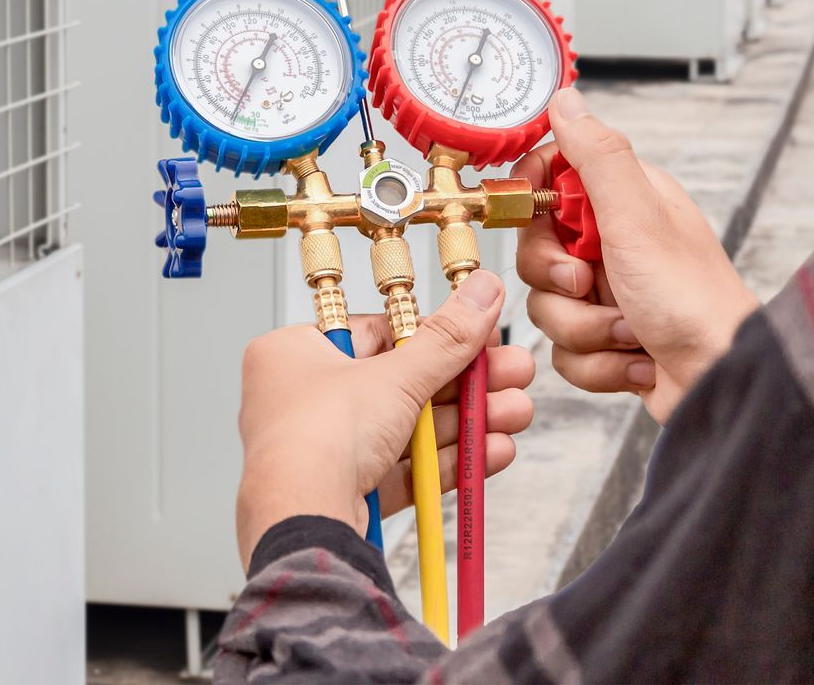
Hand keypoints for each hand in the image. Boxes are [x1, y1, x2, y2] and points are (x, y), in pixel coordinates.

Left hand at [235, 269, 535, 565]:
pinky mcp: (346, 493)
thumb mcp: (394, 376)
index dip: (436, 334)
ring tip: (517, 413)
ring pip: (408, 429)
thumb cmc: (318, 437)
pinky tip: (494, 450)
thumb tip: (482, 290)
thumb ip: (447, 338)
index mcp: (295, 353)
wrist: (300, 522)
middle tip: (514, 374)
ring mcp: (324, 450)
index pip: (378, 332)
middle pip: (400, 383)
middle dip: (466, 383)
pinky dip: (448, 460)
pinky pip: (404, 469)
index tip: (483, 335)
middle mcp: (303, 400)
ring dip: (467, 421)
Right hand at [515, 88, 758, 423]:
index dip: (533, 199)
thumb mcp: (637, 217)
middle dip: (557, 280)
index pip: (550, 177)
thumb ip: (596, 156)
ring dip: (583, 328)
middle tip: (589, 283)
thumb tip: (566, 100)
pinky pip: (563, 348)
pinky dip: (595, 363)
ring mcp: (610, 292)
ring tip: (629, 332)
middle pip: (536, 248)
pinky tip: (634, 360)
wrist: (721, 381)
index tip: (536, 217)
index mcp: (625, 201)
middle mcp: (615, 242)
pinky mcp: (607, 338)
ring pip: (546, 303)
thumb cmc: (693, 301)